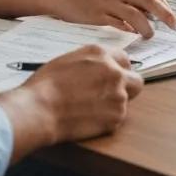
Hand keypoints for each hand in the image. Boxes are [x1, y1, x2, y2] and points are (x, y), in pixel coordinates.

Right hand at [0, 45, 142, 157]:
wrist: (40, 109)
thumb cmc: (45, 85)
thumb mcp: (68, 60)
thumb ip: (90, 62)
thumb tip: (97, 68)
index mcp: (101, 54)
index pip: (124, 59)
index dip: (118, 70)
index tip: (112, 78)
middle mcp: (114, 72)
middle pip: (136, 81)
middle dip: (127, 88)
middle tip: (111, 95)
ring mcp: (118, 95)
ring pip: (125, 102)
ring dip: (112, 106)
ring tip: (88, 109)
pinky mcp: (115, 117)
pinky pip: (116, 118)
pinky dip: (105, 121)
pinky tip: (87, 119)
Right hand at [44, 0, 175, 37]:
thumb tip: (149, 11)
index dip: (165, 4)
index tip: (173, 16)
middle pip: (148, 1)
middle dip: (164, 14)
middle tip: (174, 25)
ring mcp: (107, 0)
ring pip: (135, 14)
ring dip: (146, 27)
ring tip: (149, 34)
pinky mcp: (97, 14)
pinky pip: (119, 24)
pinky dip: (128, 30)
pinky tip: (132, 34)